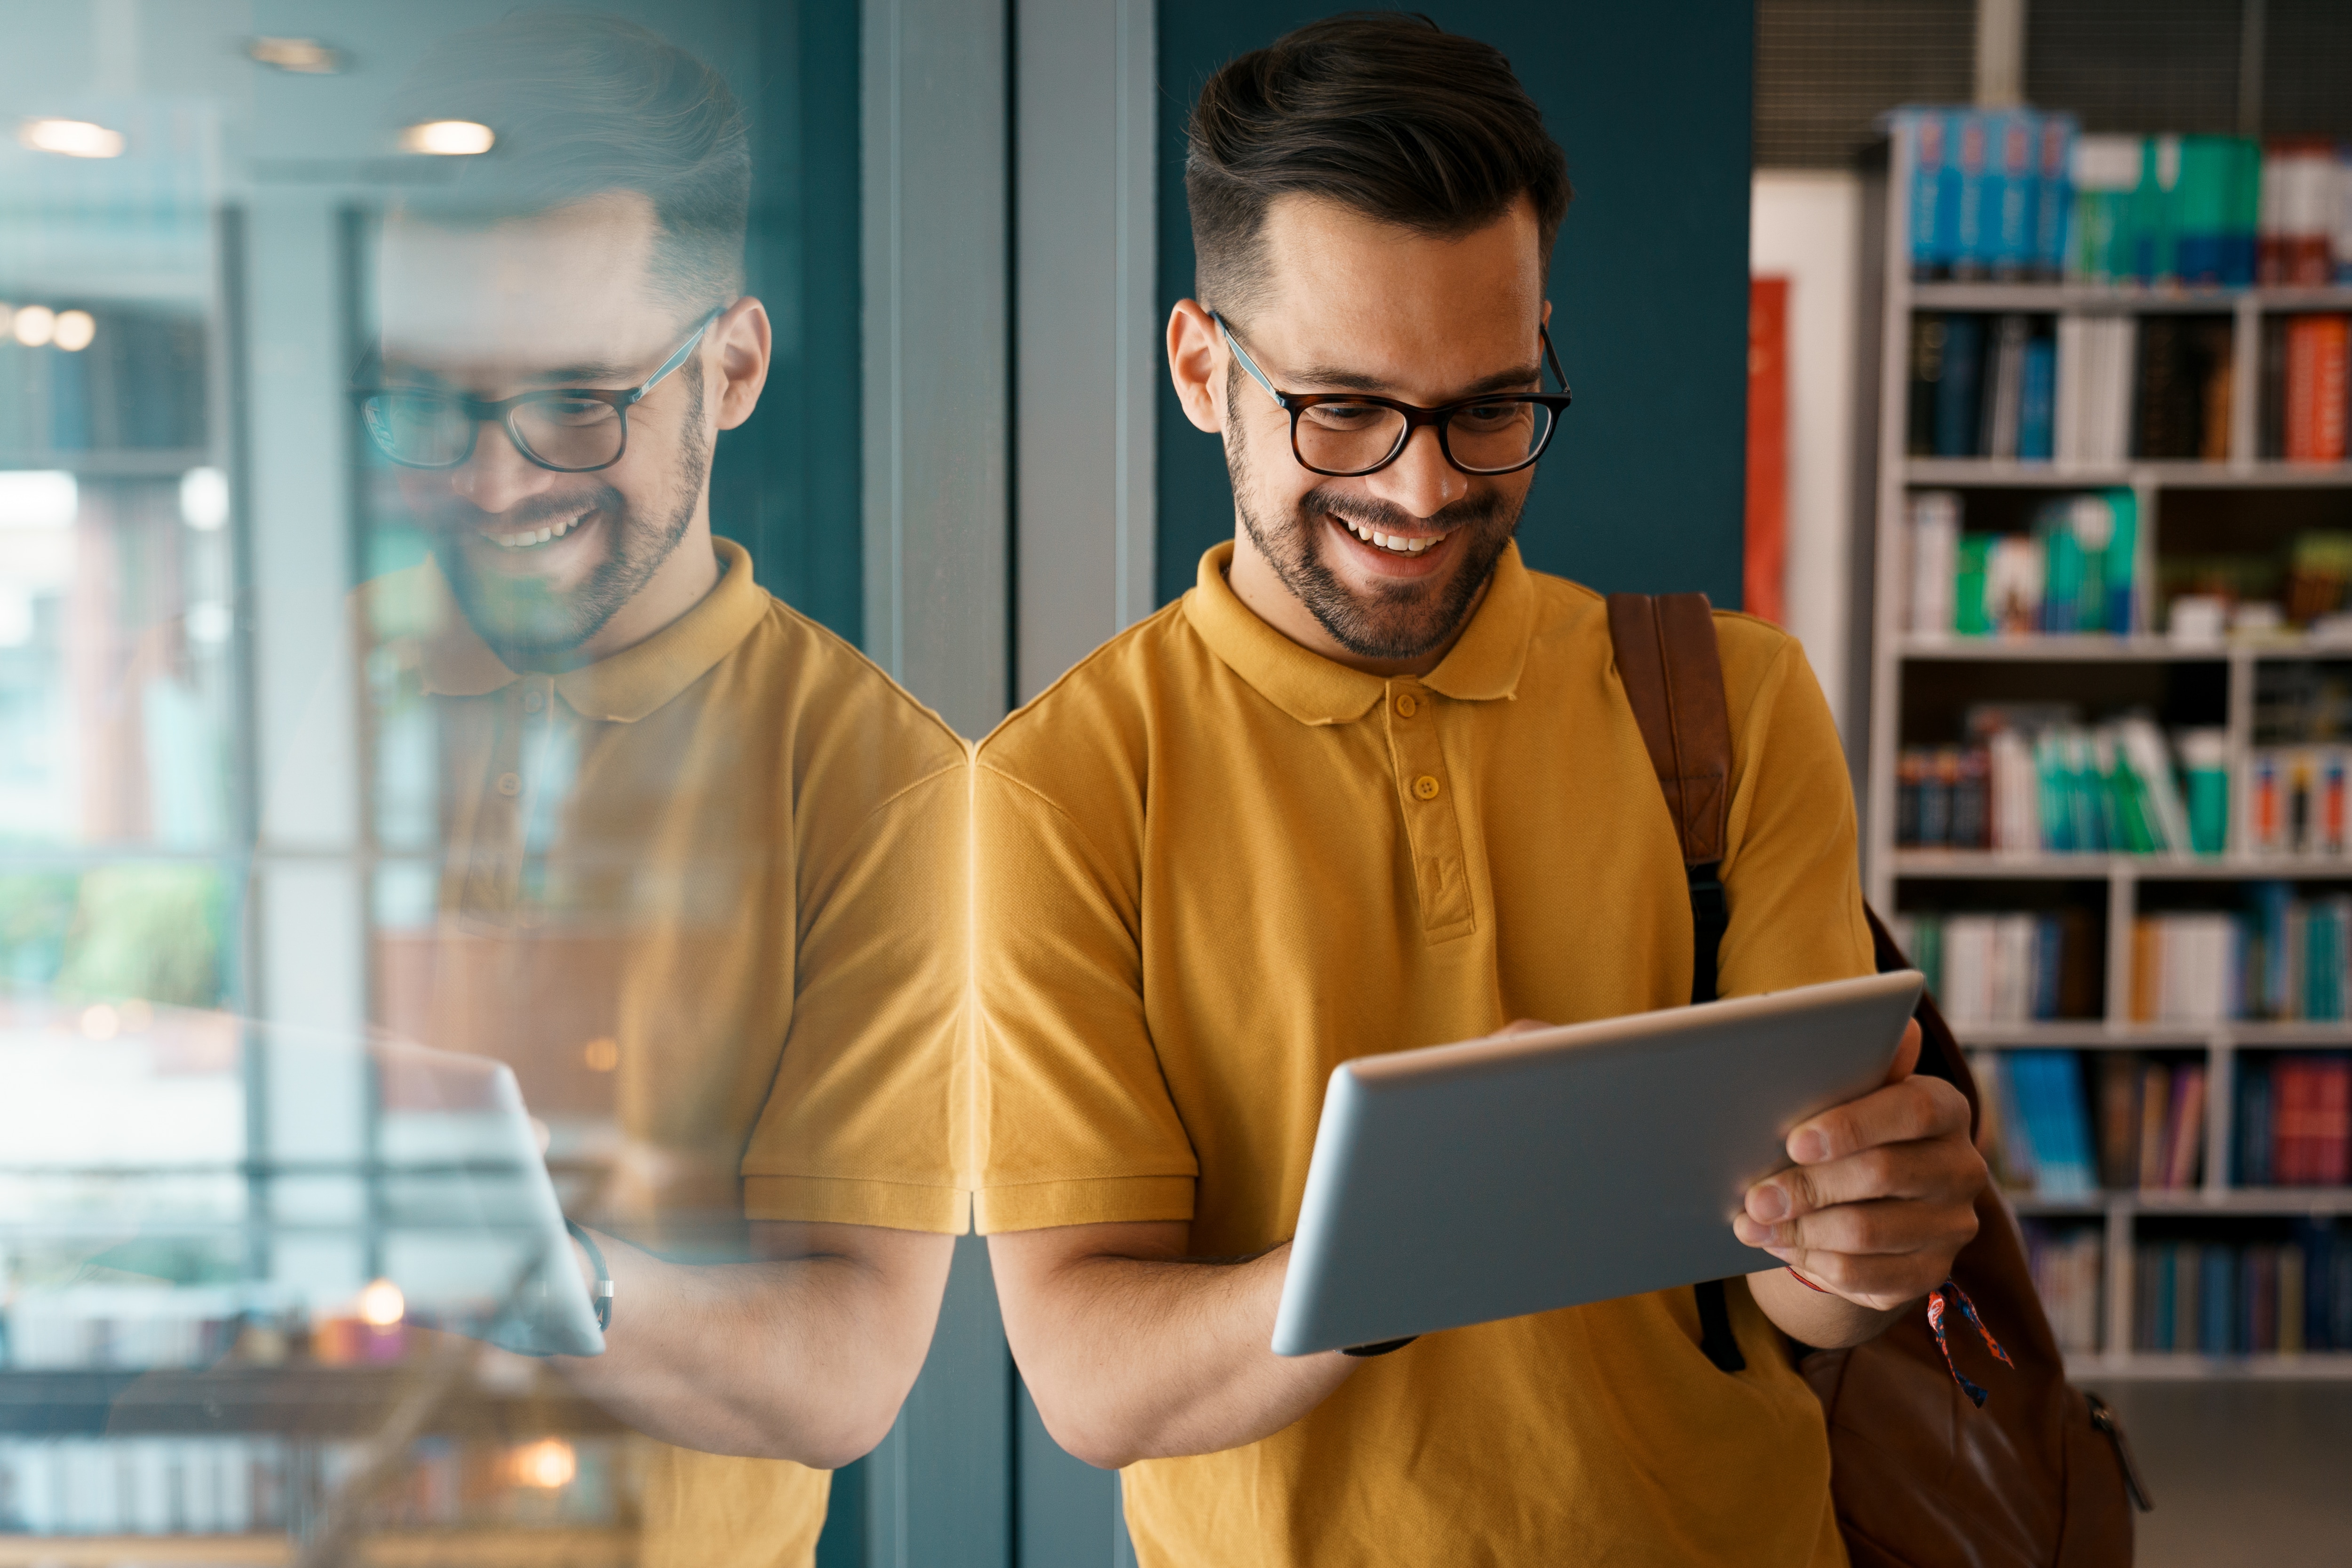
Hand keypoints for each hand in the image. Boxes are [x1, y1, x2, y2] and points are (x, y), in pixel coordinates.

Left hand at [1732, 1019, 1985, 1311]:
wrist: (1866, 1198)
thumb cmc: (1846, 1128)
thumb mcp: (1849, 1092)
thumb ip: (1859, 1063)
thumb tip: (1899, 1025)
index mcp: (1946, 1108)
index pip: (1911, 1109)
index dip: (1852, 1125)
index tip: (1794, 1140)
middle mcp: (1961, 1168)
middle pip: (1882, 1174)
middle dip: (1807, 1186)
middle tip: (1753, 1197)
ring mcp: (1951, 1225)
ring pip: (1868, 1232)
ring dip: (1800, 1229)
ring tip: (1750, 1223)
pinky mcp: (1929, 1272)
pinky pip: (1868, 1277)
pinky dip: (1815, 1262)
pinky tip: (1778, 1246)